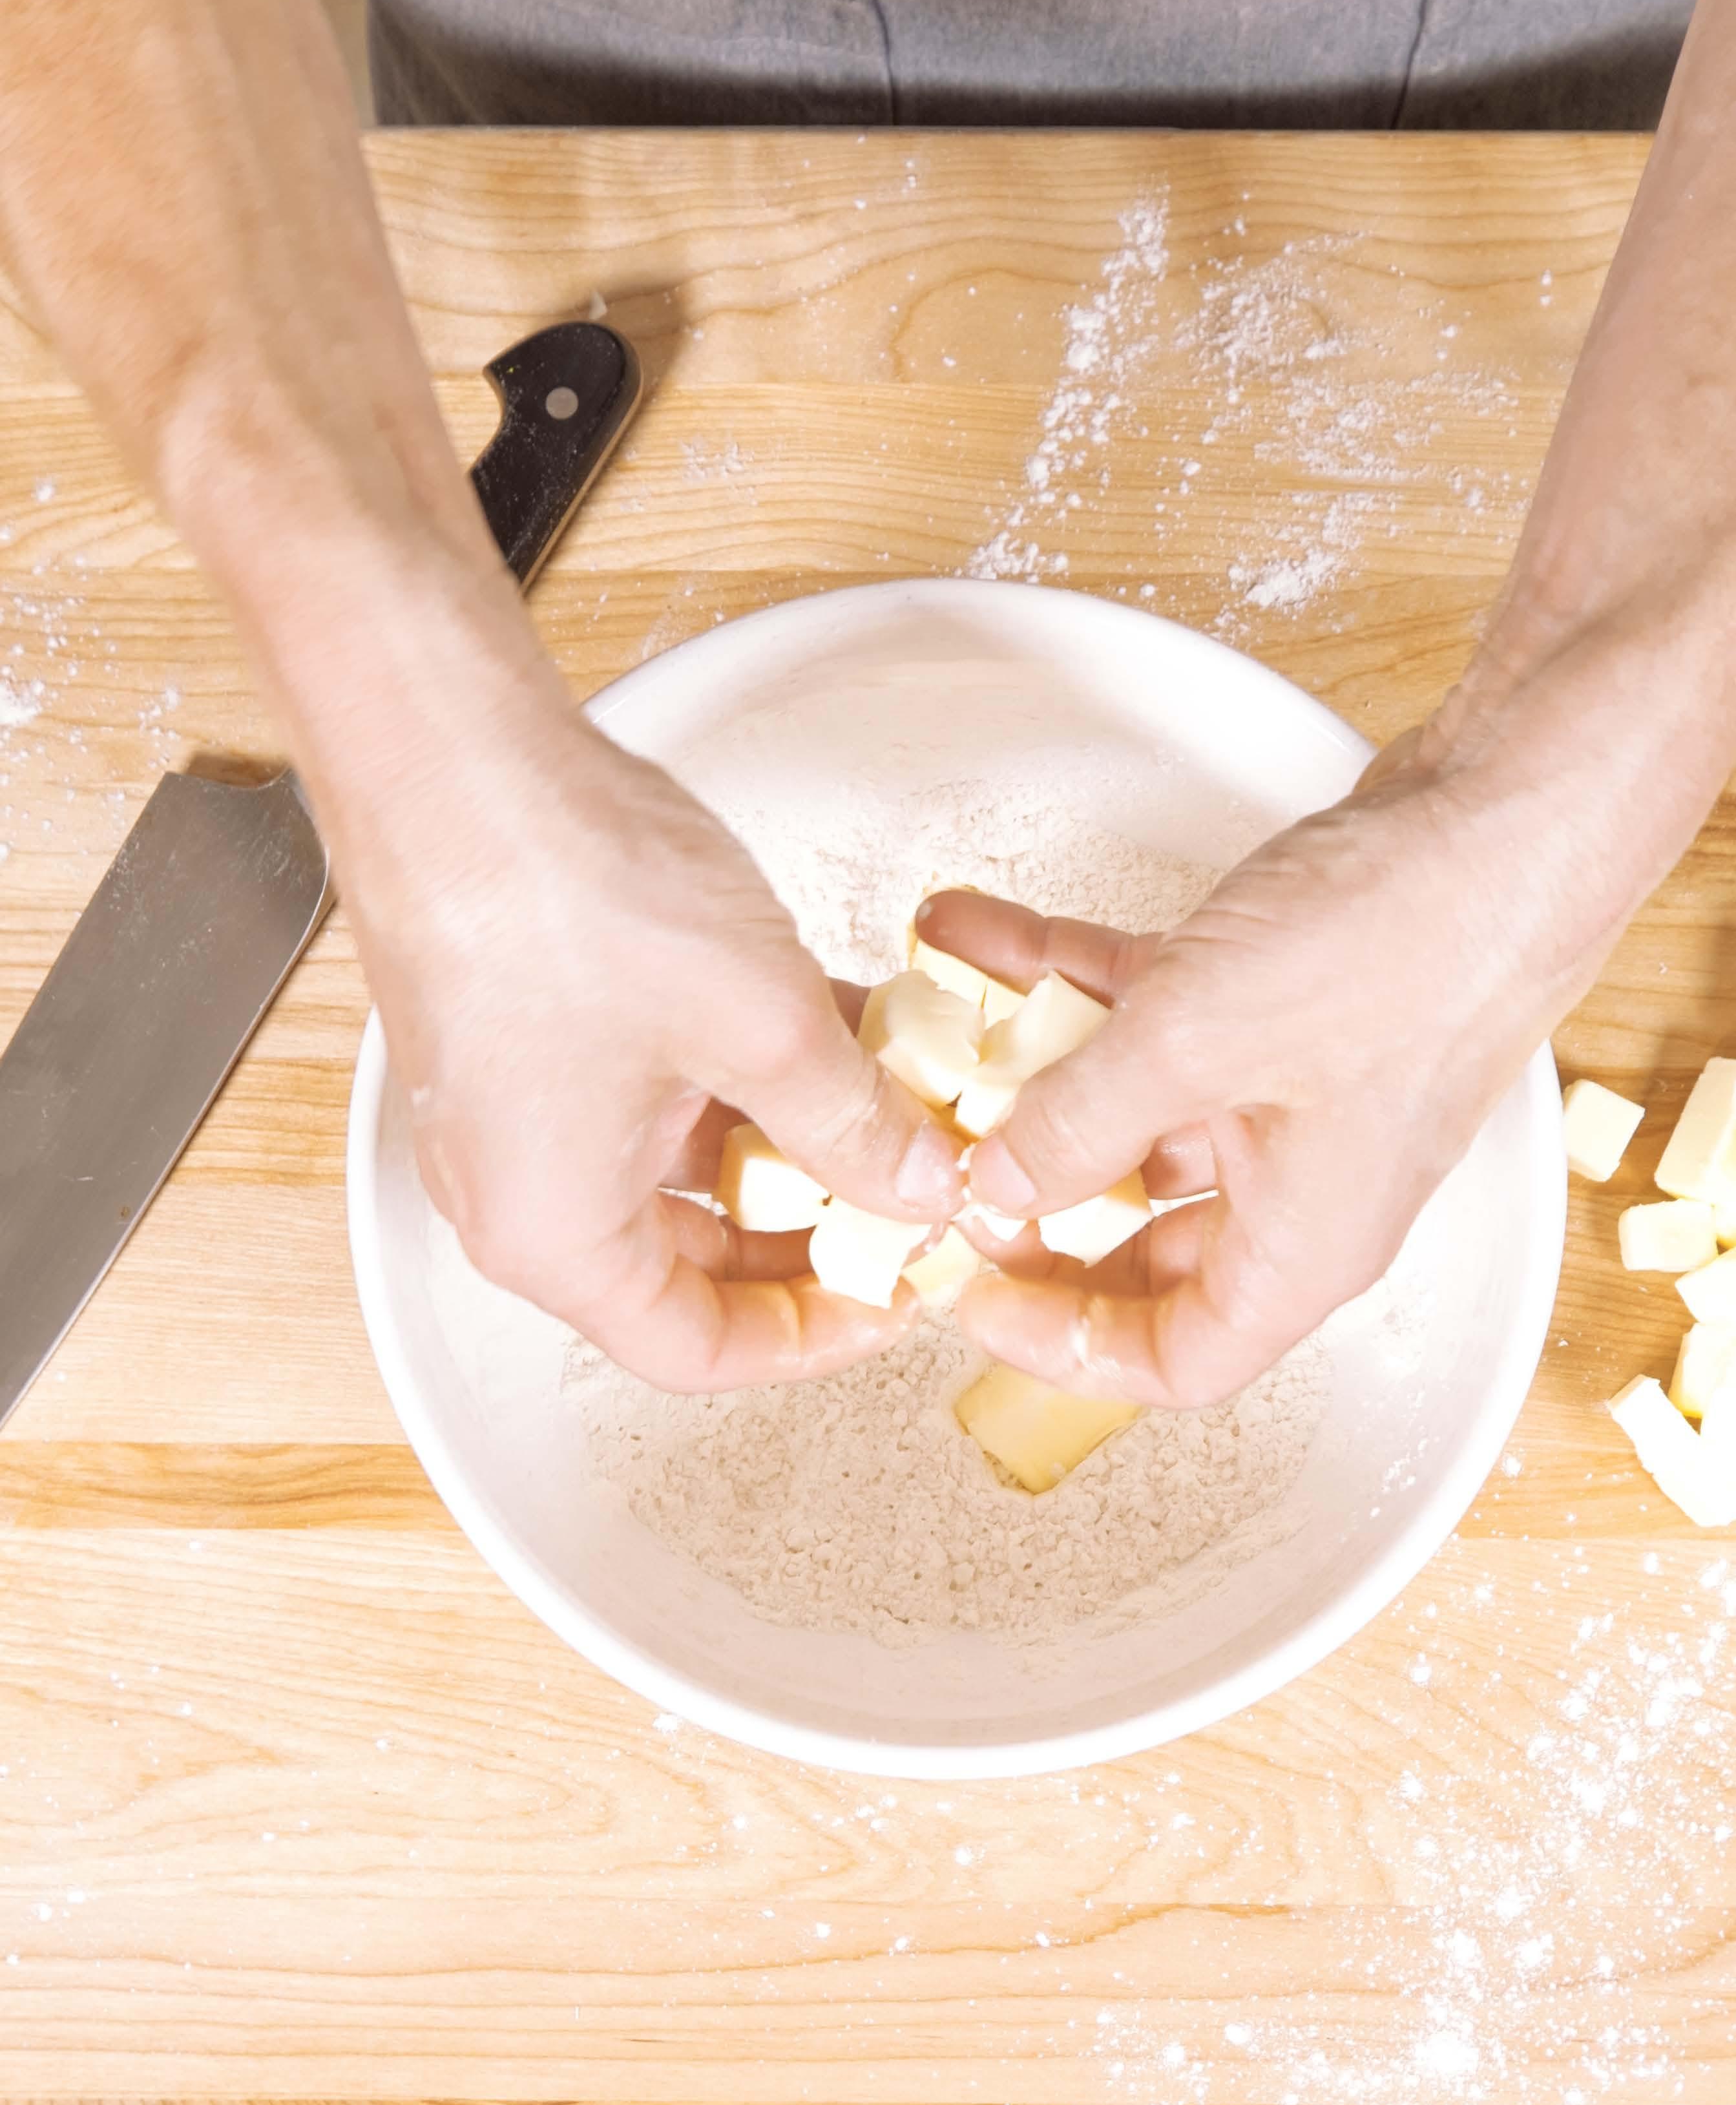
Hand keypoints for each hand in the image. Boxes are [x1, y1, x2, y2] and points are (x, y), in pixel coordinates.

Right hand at [349, 714, 964, 1390]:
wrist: (449, 753)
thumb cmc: (552, 890)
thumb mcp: (760, 1025)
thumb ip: (855, 1123)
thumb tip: (916, 1184)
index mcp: (553, 1234)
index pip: (696, 1351)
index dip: (813, 1337)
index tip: (893, 1295)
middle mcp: (520, 1187)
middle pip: (689, 1264)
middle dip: (812, 1230)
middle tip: (909, 1198)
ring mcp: (522, 1105)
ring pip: (680, 1166)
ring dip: (788, 1139)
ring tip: (891, 1103)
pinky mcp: (534, 1027)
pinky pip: (654, 1089)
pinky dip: (741, 1074)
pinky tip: (831, 1025)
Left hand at [923, 750, 1616, 1405]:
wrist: (1516, 807)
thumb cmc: (1410, 946)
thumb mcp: (1196, 1044)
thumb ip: (1076, 1125)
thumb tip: (994, 1189)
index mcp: (1302, 1247)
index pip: (1169, 1359)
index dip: (1056, 1342)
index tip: (964, 1287)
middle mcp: (1297, 1182)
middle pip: (1135, 1241)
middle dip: (1026, 1195)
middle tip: (932, 1156)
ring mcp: (1289, 1087)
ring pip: (1129, 1107)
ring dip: (1024, 1063)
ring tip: (928, 1017)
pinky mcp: (1278, 998)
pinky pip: (1146, 1012)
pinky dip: (1063, 978)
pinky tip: (976, 930)